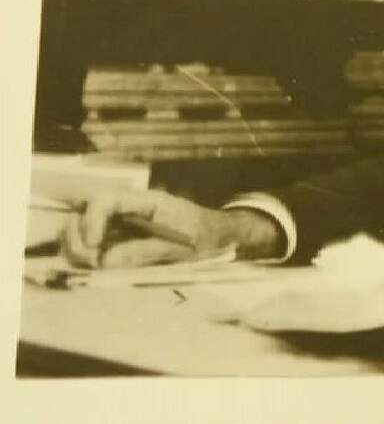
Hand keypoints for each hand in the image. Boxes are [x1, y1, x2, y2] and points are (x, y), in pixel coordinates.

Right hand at [60, 188, 282, 268]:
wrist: (220, 236)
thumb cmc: (205, 237)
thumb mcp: (180, 248)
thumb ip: (143, 252)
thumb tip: (104, 261)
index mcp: (146, 201)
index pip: (105, 200)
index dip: (91, 221)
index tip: (92, 247)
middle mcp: (129, 207)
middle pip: (85, 212)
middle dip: (79, 238)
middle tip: (92, 263)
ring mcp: (122, 221)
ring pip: (84, 228)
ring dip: (81, 249)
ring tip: (96, 268)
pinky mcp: (121, 237)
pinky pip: (95, 243)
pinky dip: (89, 256)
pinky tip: (100, 268)